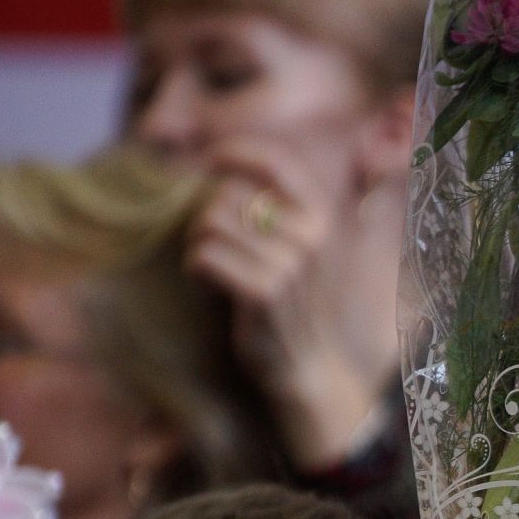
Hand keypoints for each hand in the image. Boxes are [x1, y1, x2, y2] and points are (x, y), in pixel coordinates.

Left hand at [185, 138, 393, 469]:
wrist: (306, 365)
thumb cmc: (290, 300)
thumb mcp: (297, 246)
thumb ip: (272, 205)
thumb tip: (214, 165)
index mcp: (321, 216)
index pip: (274, 161)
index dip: (233, 153)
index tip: (209, 162)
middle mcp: (311, 236)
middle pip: (228, 195)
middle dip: (207, 215)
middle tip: (211, 242)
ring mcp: (290, 266)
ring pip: (211, 223)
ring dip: (198, 242)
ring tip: (210, 263)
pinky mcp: (265, 293)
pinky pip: (206, 256)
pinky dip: (196, 266)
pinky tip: (207, 281)